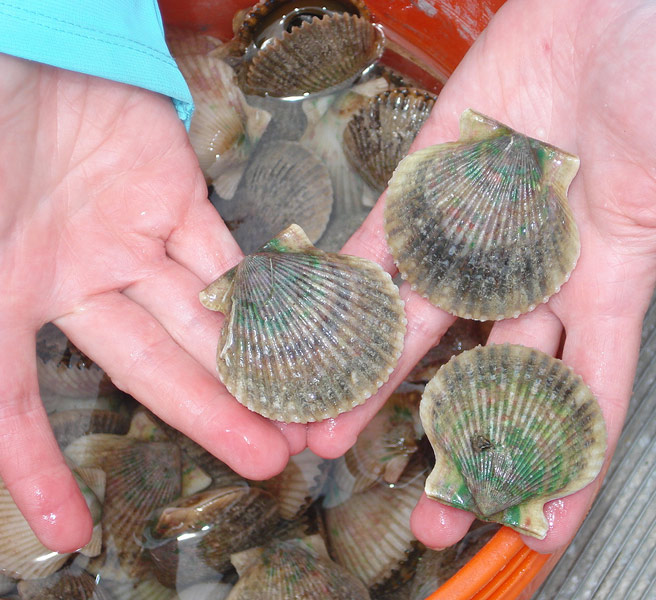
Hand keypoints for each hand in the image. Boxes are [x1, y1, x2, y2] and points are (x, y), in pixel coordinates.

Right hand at [0, 54, 305, 552]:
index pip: (17, 403)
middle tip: (265, 464)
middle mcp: (72, 279)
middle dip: (209, 416)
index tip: (72, 533)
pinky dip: (257, 297)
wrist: (18, 43)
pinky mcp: (174, 197)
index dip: (39, 469)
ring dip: (248, 368)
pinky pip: (222, 257)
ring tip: (295, 418)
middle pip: (151, 365)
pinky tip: (294, 339)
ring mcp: (128, 239)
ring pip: (201, 320)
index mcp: (1, 295)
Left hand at [309, 0, 655, 552]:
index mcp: (603, 285)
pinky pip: (385, 248)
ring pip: (422, 327)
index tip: (538, 529)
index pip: (587, 397)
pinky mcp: (432, 188)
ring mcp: (475, 237)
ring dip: (378, 382)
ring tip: (333, 439)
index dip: (568, 465)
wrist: (618, 2)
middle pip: (492, 381)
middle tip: (427, 517)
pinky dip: (350, 291)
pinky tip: (317, 337)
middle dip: (460, 446)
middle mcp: (533, 277)